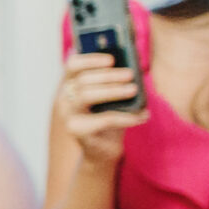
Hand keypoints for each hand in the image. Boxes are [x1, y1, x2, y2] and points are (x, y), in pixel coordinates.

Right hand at [54, 51, 147, 166]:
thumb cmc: (109, 117)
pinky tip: (143, 116)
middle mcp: (64, 99)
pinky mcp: (77, 131)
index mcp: (71, 85)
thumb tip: (132, 65)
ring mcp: (68, 115)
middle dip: (108, 75)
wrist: (103, 148)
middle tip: (130, 74)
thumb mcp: (111, 96)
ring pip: (86, 95)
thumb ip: (115, 81)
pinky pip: (104, 119)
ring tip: (134, 90)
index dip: (90, 59)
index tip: (111, 59)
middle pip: (82, 80)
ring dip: (113, 91)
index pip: (72, 66)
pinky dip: (126, 117)